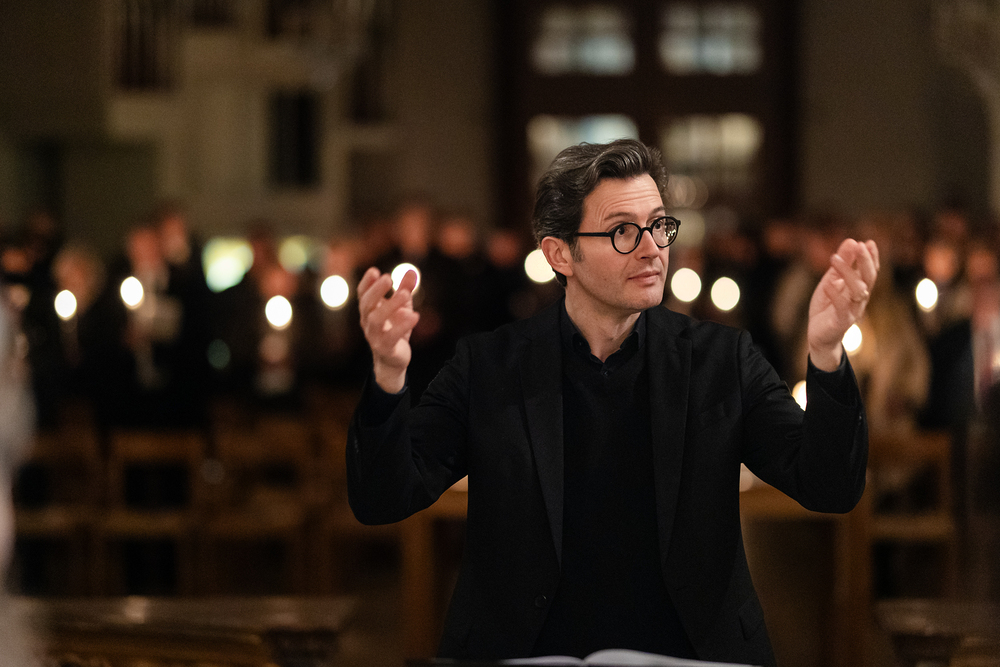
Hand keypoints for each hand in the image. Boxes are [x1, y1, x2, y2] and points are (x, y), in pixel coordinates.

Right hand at [357, 267, 419, 392]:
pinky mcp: (385, 348)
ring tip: (405, 294)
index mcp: (369, 310)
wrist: (394, 360)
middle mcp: (368, 322)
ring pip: (377, 319)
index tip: (374, 270)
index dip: (367, 282)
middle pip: (366, 304)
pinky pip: (392, 336)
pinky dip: (402, 326)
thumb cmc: (395, 329)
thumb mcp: (402, 307)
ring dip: (390, 305)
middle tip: (388, 277)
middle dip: (375, 290)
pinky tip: (414, 315)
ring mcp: (374, 336)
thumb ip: (405, 289)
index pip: (363, 294)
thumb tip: (411, 270)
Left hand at [806, 239, 879, 370]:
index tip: (869, 242)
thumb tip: (851, 240)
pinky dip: (835, 294)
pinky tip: (828, 283)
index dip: (871, 257)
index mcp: (859, 288)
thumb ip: (842, 264)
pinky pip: (841, 307)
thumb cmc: (827, 307)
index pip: (870, 271)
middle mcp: (860, 299)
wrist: (819, 335)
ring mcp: (852, 311)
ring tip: (834, 258)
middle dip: (865, 261)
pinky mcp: (841, 322)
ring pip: (858, 291)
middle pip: (869, 278)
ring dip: (848, 273)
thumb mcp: (831, 281)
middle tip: (860, 245)